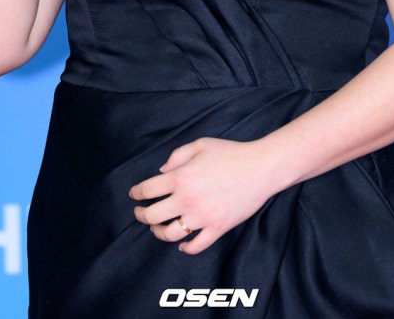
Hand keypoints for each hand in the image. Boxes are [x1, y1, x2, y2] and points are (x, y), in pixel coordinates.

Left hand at [129, 137, 274, 254]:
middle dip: (141, 216)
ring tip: (157, 228)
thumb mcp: (200, 145)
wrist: (260, 168)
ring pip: (169, 235)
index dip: (136, 193)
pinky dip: (186, 248)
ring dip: (158, 233)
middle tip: (140, 214)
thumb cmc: (230, 153)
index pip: (147, 190)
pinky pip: (196, 246)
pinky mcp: (217, 228)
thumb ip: (177, 156)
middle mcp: (187, 200)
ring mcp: (201, 217)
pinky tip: (182, 244)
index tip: (134, 195)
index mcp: (180, 177)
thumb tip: (162, 172)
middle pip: (152, 216)